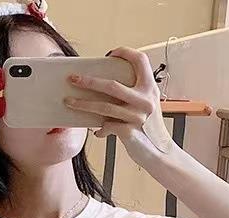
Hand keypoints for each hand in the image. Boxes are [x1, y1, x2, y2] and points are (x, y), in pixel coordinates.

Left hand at [64, 47, 170, 161]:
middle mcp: (145, 100)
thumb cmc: (149, 129)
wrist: (159, 153)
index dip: (125, 53)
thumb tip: (102, 85)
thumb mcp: (146, 106)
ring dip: (83, 104)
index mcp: (150, 88)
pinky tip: (97, 132)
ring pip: (104, 107)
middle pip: (112, 85)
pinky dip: (100, 129)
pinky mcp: (129, 132)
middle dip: (88, 81)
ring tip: (69, 102)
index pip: (140, 60)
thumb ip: (132, 94)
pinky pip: (107, 126)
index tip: (110, 55)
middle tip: (72, 78)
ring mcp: (137, 116)